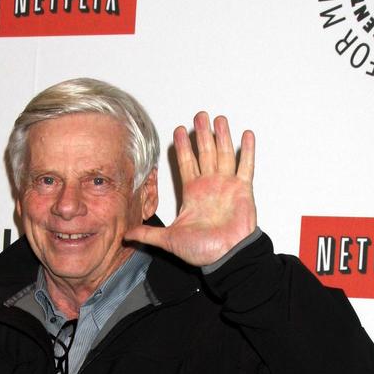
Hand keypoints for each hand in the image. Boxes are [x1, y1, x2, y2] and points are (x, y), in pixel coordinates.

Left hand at [126, 112, 255, 266]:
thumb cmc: (202, 250)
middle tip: (199, 116)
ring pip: (224, 154)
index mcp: (192, 193)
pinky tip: (246, 134)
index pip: (186, 163)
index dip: (182, 147)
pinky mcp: (243, 190)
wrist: (225, 257)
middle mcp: (210, 186)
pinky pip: (246, 166)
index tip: (178, 131)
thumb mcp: (169, 240)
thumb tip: (126, 235)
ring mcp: (227, 186)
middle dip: (202, 134)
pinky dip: (247, 151)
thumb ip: (148, 234)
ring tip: (218, 119)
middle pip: (205, 153)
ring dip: (222, 136)